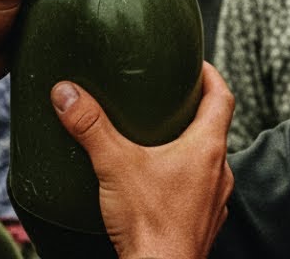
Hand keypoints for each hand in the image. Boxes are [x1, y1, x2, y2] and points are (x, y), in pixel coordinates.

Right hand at [52, 63, 234, 258]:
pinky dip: (185, 180)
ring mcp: (215, 201)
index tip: (198, 65)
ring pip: (209, 163)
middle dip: (195, 111)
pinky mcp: (204, 223)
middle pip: (215, 129)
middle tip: (170, 99)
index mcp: (208, 148)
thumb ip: (90, 126)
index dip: (212, 76)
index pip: (222, 98)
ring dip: (190, 148)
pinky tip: (159, 184)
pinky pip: (200, 191)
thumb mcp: (114, 165)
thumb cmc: (149, 223)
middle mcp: (221, 172)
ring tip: (160, 140)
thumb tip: (67, 93)